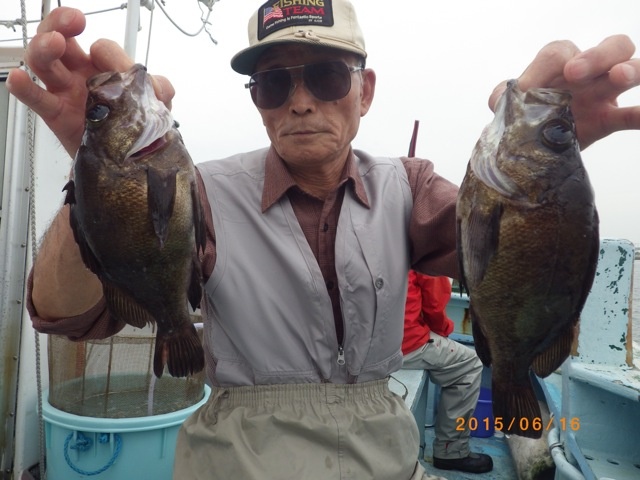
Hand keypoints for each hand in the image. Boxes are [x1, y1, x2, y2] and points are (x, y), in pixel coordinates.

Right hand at [6, 7, 174, 156]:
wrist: (127, 162)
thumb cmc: (136, 129)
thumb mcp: (156, 106)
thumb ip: (160, 89)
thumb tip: (156, 84)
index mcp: (106, 68)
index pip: (102, 48)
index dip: (109, 52)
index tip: (121, 67)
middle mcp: (82, 75)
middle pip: (63, 39)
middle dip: (63, 23)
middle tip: (74, 21)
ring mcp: (67, 92)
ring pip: (44, 62)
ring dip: (44, 47)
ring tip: (53, 43)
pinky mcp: (56, 114)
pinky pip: (36, 98)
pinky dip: (23, 88)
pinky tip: (18, 80)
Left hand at [489, 35, 639, 149]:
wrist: (529, 144)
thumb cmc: (522, 114)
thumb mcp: (507, 105)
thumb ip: (503, 97)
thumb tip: (501, 101)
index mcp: (558, 63)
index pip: (559, 53)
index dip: (547, 65)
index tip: (530, 86)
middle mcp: (587, 72)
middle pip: (608, 48)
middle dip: (596, 55)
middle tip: (575, 73)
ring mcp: (601, 94)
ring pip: (629, 70)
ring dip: (629, 70)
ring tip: (620, 77)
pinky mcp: (607, 120)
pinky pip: (629, 115)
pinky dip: (639, 114)